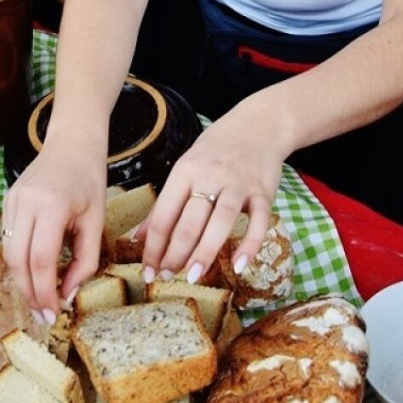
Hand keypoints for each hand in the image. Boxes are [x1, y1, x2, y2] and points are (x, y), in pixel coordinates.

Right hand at [2, 138, 106, 318]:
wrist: (72, 145)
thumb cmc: (89, 182)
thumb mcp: (96, 222)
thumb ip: (85, 261)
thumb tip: (68, 294)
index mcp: (53, 206)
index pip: (42, 260)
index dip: (46, 293)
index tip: (55, 314)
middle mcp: (26, 203)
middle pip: (17, 261)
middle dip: (29, 294)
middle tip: (44, 315)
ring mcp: (12, 200)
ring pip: (8, 253)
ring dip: (22, 281)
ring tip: (40, 299)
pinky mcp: (7, 201)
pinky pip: (9, 239)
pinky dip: (20, 261)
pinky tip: (34, 271)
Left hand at [137, 103, 286, 285]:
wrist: (258, 125)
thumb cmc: (216, 151)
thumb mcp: (186, 169)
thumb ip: (165, 204)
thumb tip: (138, 238)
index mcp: (185, 171)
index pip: (164, 214)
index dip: (154, 246)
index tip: (149, 270)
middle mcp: (210, 176)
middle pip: (189, 222)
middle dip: (175, 254)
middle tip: (168, 277)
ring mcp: (238, 184)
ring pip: (220, 222)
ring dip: (205, 252)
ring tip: (193, 276)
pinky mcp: (264, 191)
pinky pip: (259, 221)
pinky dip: (250, 244)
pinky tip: (239, 265)